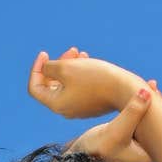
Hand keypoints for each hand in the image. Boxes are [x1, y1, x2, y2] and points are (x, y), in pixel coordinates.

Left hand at [28, 47, 144, 118]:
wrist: (125, 90)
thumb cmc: (95, 78)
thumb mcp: (66, 68)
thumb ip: (49, 67)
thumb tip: (45, 69)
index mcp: (56, 104)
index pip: (35, 88)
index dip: (36, 69)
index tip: (45, 54)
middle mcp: (66, 110)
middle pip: (51, 85)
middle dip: (57, 65)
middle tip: (70, 50)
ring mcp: (79, 108)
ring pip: (67, 84)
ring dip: (70, 66)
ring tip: (80, 53)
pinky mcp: (91, 105)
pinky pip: (79, 88)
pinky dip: (80, 73)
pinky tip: (88, 61)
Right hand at [62, 86, 153, 161]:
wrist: (78, 157)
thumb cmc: (96, 150)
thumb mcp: (116, 131)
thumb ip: (132, 112)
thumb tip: (147, 92)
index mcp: (146, 155)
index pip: (161, 131)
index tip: (160, 94)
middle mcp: (144, 150)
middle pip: (156, 124)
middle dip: (155, 104)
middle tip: (153, 86)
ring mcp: (135, 143)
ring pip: (146, 119)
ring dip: (147, 103)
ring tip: (148, 85)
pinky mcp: (127, 135)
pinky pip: (137, 118)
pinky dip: (137, 106)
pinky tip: (137, 92)